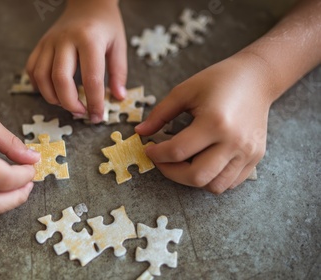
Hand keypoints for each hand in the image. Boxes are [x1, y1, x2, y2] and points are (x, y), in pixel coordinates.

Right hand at [26, 0, 126, 122]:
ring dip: (53, 97)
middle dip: (70, 103)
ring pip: (42, 77)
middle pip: (60, 79)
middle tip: (81, 113)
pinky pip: (32, 69)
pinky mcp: (40, 45)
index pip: (91, 79)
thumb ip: (119, 73)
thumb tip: (118, 98)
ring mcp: (49, 42)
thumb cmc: (106, 26)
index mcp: (89, 39)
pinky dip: (39, 86)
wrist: (88, 3)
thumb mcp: (119, 46)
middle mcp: (66, 40)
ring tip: (67, 104)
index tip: (98, 116)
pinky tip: (52, 92)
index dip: (94, 102)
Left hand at [136, 53, 273, 193]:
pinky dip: (212, 179)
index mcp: (214, 122)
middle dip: (171, 173)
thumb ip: (160, 114)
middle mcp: (234, 142)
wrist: (256, 78)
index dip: (157, 154)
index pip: (178, 151)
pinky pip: (230, 183)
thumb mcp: (184, 91)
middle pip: (196, 177)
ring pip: (214, 186)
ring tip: (182, 163)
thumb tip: (139, 132)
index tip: (149, 149)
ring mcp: (248, 153)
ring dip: (192, 180)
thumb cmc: (218, 81)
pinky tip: (202, 162)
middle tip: (162, 161)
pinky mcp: (255, 158)